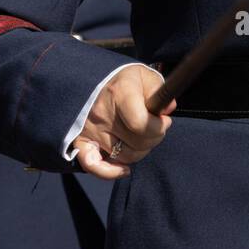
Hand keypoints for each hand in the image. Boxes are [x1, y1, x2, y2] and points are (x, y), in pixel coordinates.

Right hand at [72, 65, 171, 179]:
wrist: (96, 79)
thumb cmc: (126, 80)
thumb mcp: (146, 76)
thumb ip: (159, 90)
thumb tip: (167, 110)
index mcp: (120, 93)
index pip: (141, 124)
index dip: (159, 127)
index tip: (164, 120)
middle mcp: (102, 114)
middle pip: (137, 143)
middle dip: (154, 137)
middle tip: (154, 127)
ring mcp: (90, 130)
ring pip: (124, 156)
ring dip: (139, 151)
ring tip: (140, 137)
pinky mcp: (81, 141)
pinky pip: (93, 166)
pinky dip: (110, 172)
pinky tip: (124, 168)